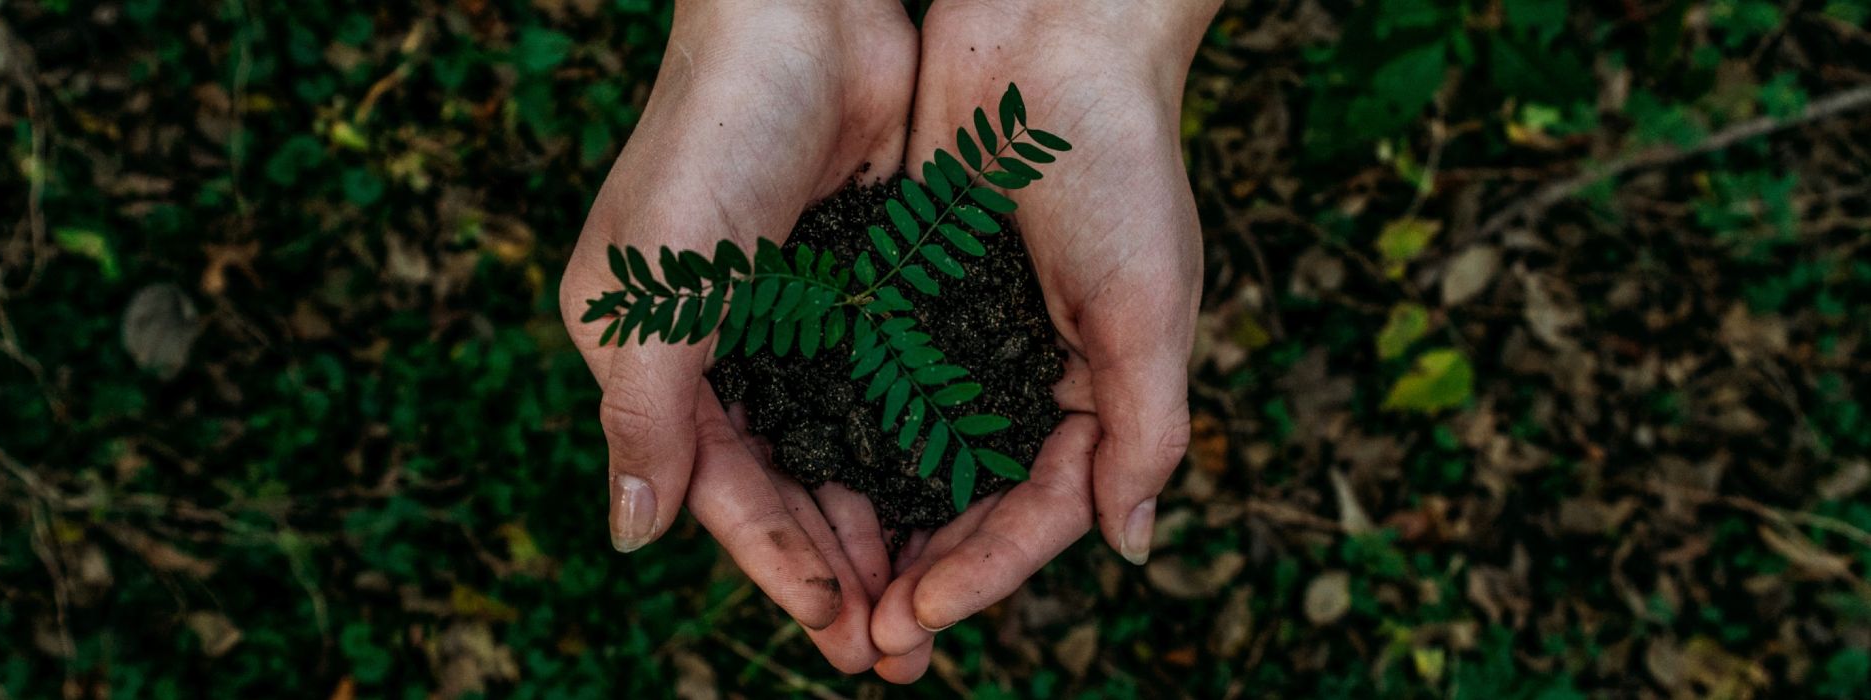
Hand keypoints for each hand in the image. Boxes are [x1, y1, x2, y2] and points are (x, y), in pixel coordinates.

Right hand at [557, 0, 915, 672]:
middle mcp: (723, 352)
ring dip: (881, 527)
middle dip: (838, 571)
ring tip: (929, 602)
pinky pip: (888, 393)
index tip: (838, 637)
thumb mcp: (657, 288)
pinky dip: (914, 451)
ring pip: (842, 453)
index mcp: (655, 359)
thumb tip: (632, 540)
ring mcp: (796, 323)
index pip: (723, 492)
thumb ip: (647, 415)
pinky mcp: (860, 290)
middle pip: (786, 488)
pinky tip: (954, 503)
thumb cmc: (712, 140)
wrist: (802, 19)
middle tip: (897, 652)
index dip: (779, 568)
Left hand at [868, 0, 1217, 681]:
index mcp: (1100, 387)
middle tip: (869, 642)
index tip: (920, 616)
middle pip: (974, 502)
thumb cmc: (1118, 164)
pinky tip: (804, 485)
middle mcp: (1031, 373)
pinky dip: (848, 439)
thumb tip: (1130, 548)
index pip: (1044, 509)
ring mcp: (967, 335)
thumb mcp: (1149, 307)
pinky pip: (876, 386)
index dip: (987, 571)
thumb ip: (1146, 430)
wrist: (1051, 34)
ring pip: (917, 458)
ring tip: (832, 592)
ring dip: (880, 527)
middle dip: (927, 573)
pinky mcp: (911, 292)